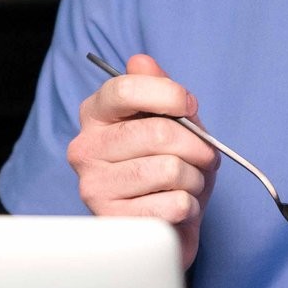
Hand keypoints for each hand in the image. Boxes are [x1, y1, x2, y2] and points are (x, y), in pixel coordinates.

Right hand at [67, 52, 218, 266]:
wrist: (165, 226)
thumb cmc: (167, 169)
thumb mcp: (171, 122)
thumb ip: (157, 89)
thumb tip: (141, 61)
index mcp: (95, 115)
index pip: (124, 88)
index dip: (169, 94)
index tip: (190, 106)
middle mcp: (85, 149)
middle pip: (158, 132)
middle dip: (197, 147)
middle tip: (202, 158)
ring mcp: (93, 187)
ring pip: (171, 169)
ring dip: (195, 180)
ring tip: (186, 185)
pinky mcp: (113, 222)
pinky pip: (174, 204)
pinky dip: (189, 207)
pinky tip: (175, 209)